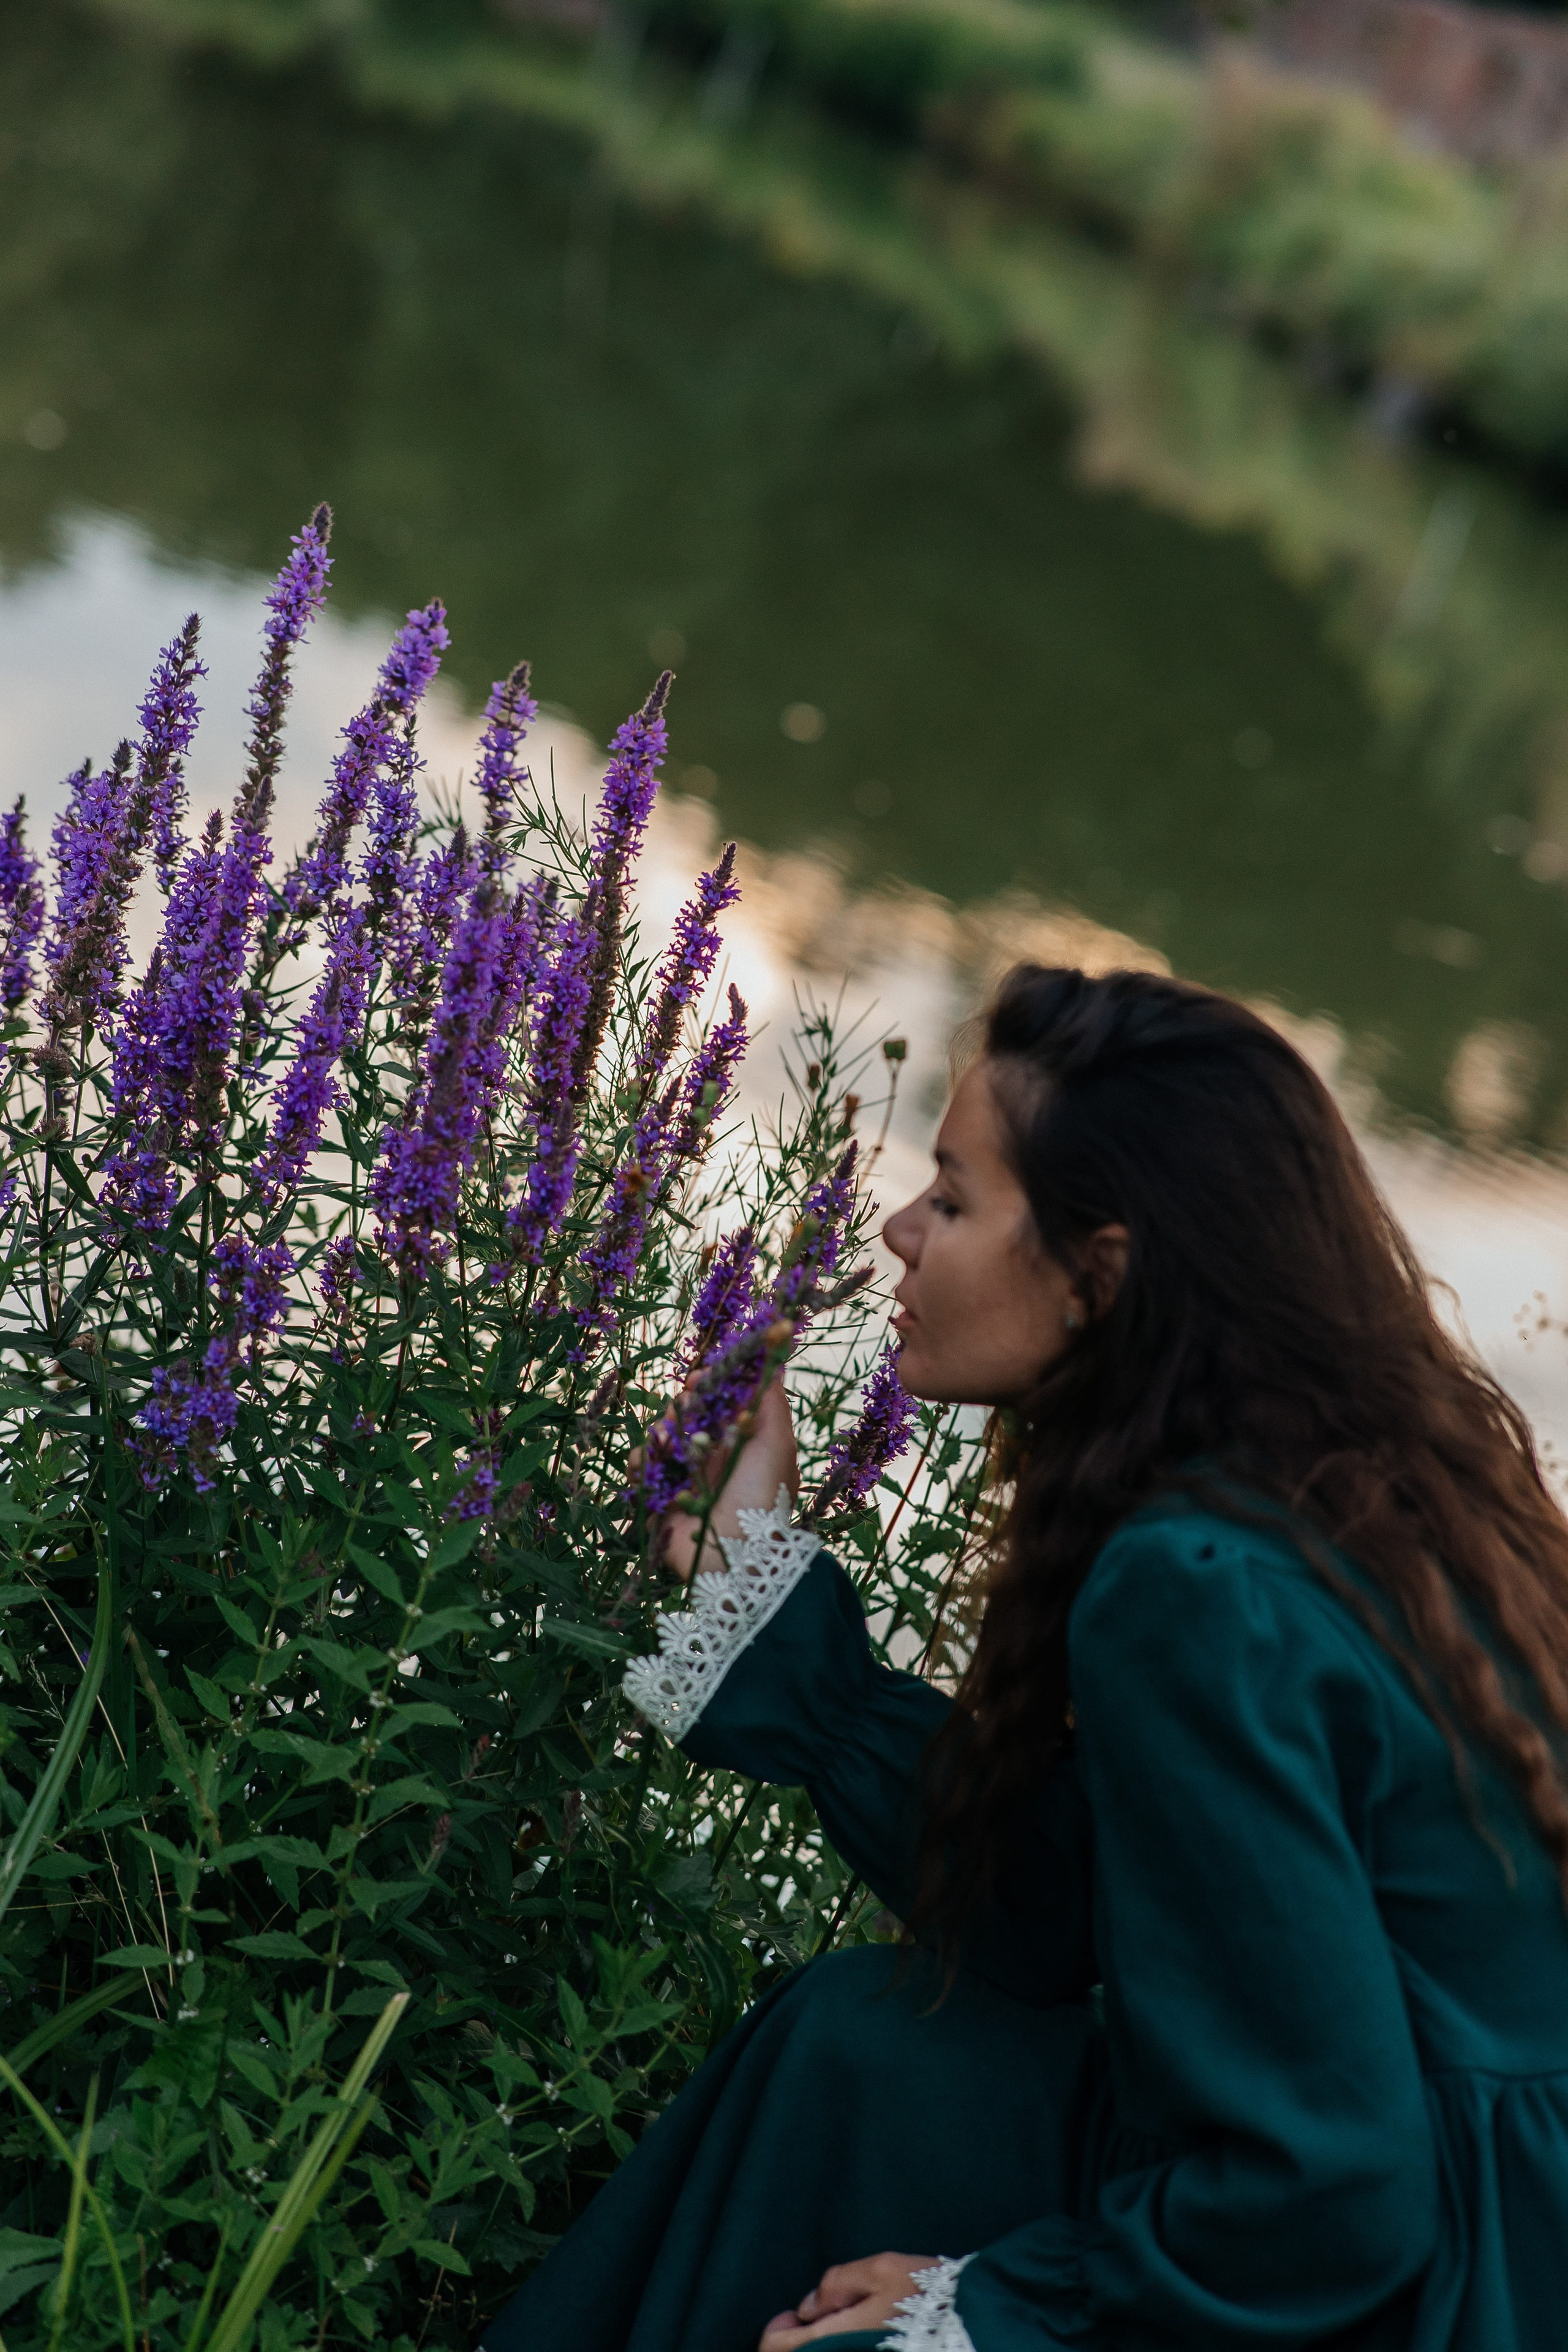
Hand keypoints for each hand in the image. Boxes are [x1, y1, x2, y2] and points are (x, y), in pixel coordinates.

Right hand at [657, 1373, 798, 1583]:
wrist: (734, 1552)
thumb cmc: (761, 1496)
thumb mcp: (777, 1445)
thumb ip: (771, 1403)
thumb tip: (771, 1364)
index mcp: (738, 1443)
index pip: (717, 1404)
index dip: (706, 1387)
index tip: (698, 1380)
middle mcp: (711, 1457)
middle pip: (685, 1416)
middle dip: (680, 1408)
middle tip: (682, 1412)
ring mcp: (684, 1476)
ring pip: (660, 1437)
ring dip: (659, 1433)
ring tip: (665, 1444)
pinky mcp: (660, 1496)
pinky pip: (641, 1468)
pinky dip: (640, 1461)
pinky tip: (647, 1464)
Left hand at [757, 2254, 939, 2347]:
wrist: (975, 2327)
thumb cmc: (929, 2296)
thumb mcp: (882, 2270)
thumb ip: (838, 2283)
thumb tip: (807, 2307)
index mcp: (840, 2338)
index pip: (779, 2350)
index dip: (777, 2332)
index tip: (792, 2317)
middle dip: (799, 2342)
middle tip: (814, 2320)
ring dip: (821, 2347)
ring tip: (840, 2326)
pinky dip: (841, 2350)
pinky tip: (857, 2338)